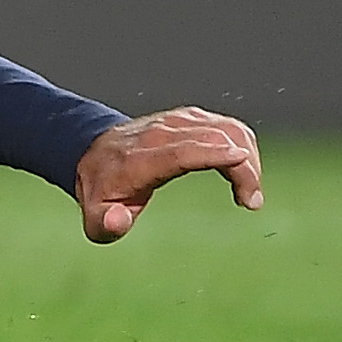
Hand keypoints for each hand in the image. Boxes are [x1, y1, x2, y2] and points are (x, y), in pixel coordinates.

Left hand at [73, 107, 263, 242]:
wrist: (90, 152)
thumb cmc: (100, 189)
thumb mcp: (95, 216)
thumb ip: (106, 224)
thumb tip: (118, 221)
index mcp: (136, 161)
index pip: (179, 151)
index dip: (211, 153)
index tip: (241, 159)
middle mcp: (157, 135)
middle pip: (210, 139)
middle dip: (241, 167)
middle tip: (250, 202)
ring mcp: (173, 122)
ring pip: (223, 128)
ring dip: (247, 156)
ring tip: (249, 192)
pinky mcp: (186, 118)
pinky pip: (224, 125)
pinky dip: (243, 144)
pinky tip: (244, 171)